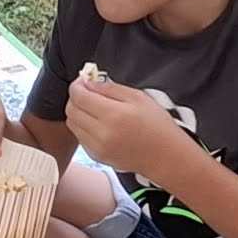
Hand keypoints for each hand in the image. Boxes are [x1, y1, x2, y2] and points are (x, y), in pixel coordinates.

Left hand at [58, 73, 195, 181]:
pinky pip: (80, 137)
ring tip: (94, 108)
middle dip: (76, 98)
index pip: (79, 97)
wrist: (166, 156)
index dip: (77, 86)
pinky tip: (98, 123)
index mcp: (113, 114)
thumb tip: (88, 83)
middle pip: (71, 110)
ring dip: (78, 112)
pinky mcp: (97, 157)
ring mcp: (97, 147)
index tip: (83, 81)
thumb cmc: (157, 125)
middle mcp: (102, 133)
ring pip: (72, 124)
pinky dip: (83, 127)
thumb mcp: (138, 97)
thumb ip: (110, 88)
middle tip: (88, 93)